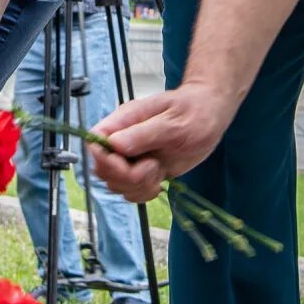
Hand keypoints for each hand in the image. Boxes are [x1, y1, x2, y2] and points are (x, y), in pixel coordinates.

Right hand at [89, 83, 234, 201]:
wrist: (208, 113)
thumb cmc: (193, 110)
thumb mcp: (173, 121)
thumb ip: (144, 133)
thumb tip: (114, 143)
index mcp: (124, 121)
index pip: (95, 143)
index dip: (105, 160)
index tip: (128, 164)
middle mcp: (122, 140)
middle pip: (102, 169)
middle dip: (126, 177)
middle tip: (153, 167)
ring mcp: (131, 157)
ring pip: (115, 184)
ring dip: (137, 186)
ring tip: (159, 170)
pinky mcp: (142, 171)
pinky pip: (131, 192)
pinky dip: (143, 193)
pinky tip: (159, 181)